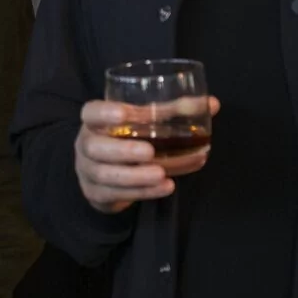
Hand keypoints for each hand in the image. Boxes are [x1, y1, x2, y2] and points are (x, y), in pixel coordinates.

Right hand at [73, 96, 219, 214]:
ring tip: (161, 173)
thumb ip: (173, 111)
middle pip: (95, 147)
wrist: (102, 173)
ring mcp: (89, 171)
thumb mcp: (143, 122)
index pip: (90, 112)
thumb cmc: (127, 138)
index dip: (104, 113)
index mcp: (95, 121)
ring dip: (135, 176)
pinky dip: (143, 191)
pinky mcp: (98, 194)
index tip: (124, 114)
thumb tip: (211, 104)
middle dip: (122, 150)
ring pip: (106, 175)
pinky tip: (165, 187)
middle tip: (150, 151)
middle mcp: (87, 145)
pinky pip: (118, 194)